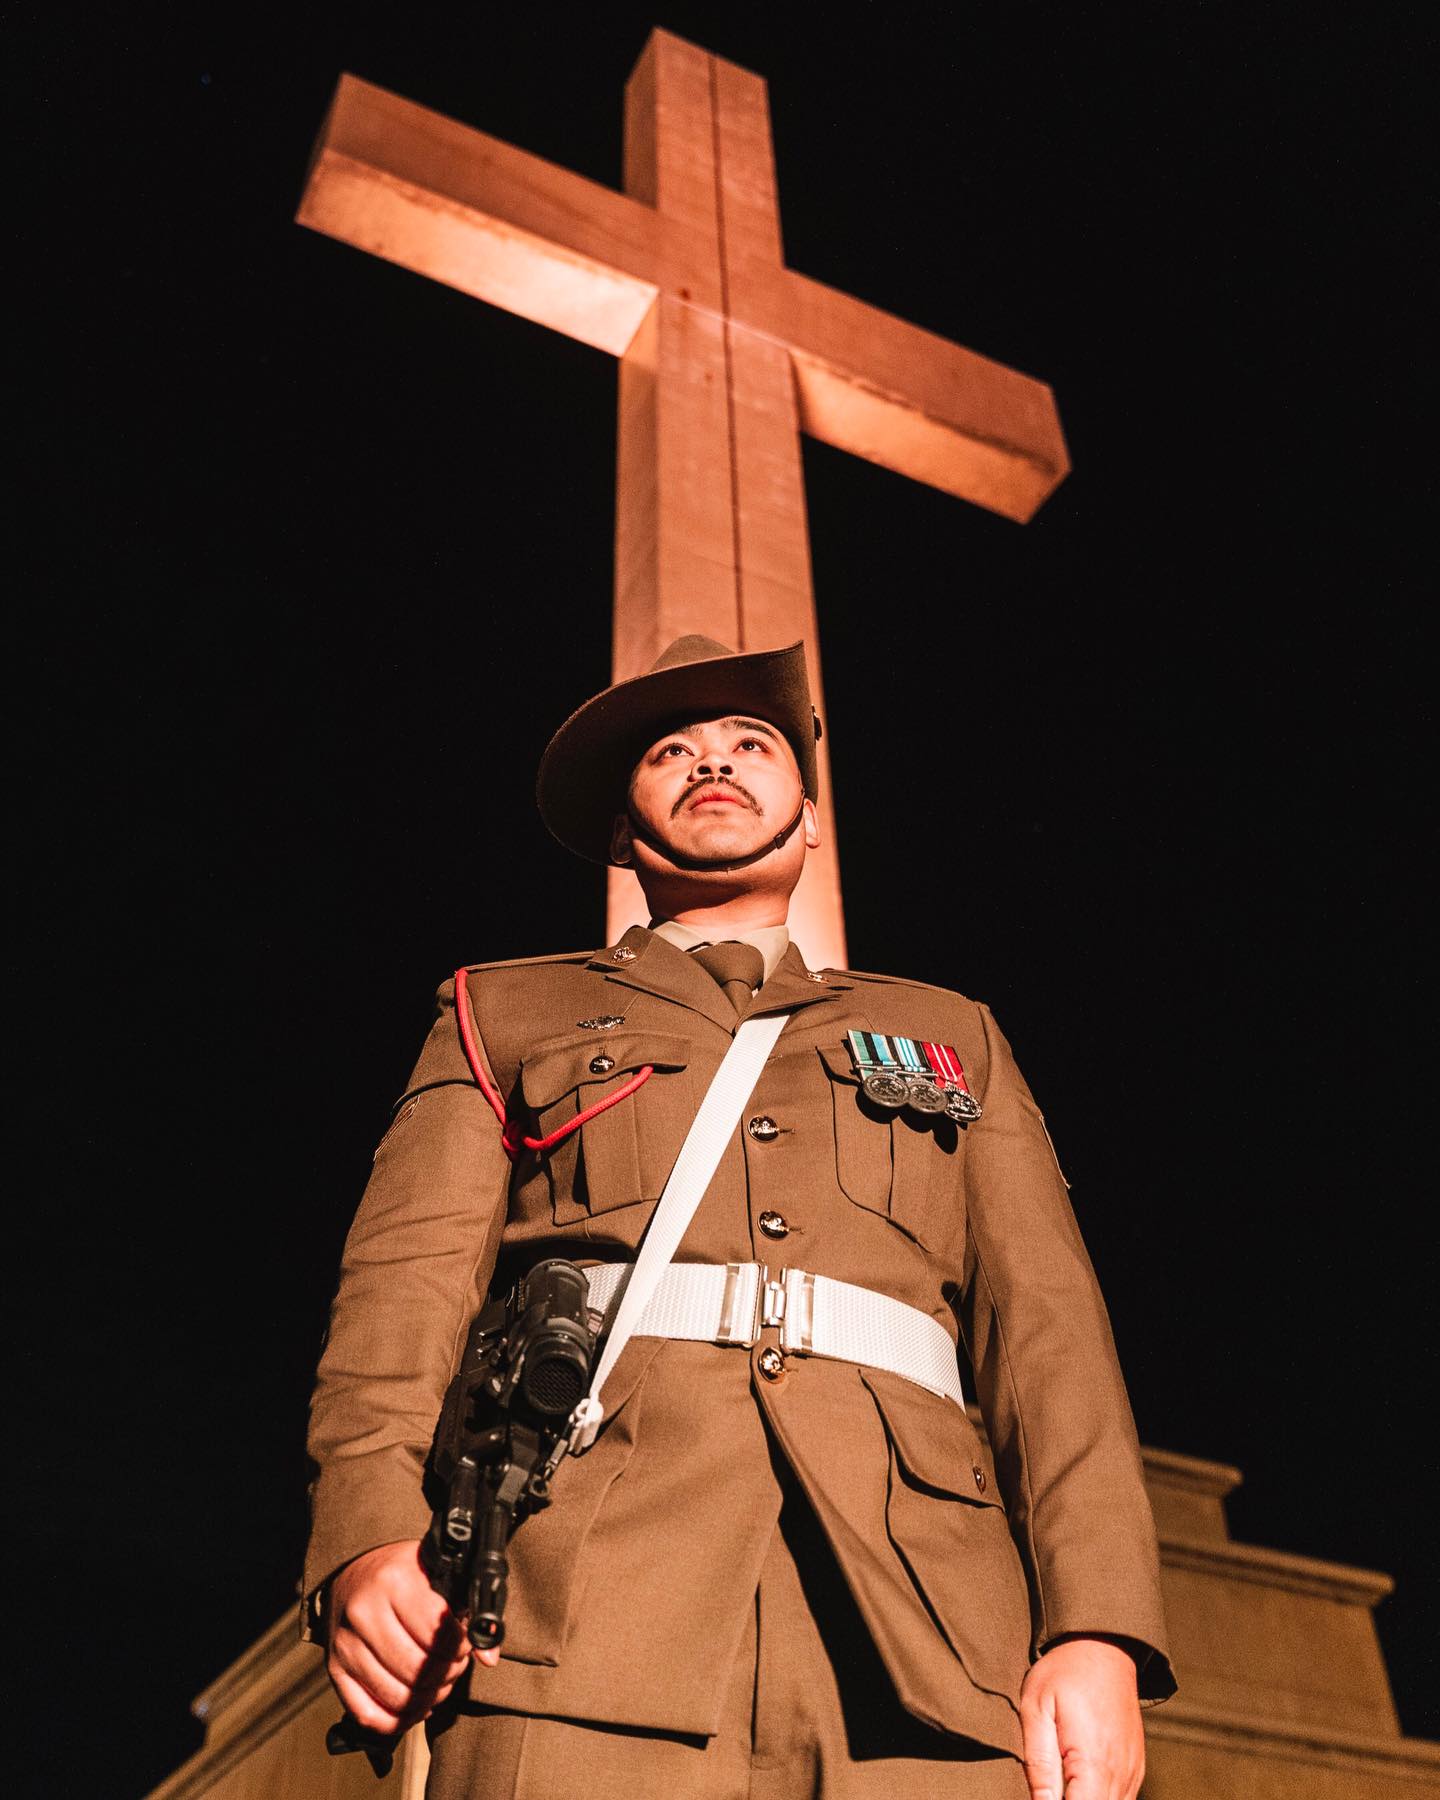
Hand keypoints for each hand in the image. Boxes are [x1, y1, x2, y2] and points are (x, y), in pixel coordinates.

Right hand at [324, 1539, 497, 1736]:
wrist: (355, 1571)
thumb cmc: (404, 1574)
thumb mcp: (437, 1576)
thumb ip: (467, 1612)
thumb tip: (490, 1656)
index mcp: (394, 1581)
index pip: (437, 1634)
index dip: (460, 1648)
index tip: (465, 1645)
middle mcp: (364, 1612)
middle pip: (418, 1670)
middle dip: (446, 1675)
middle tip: (453, 1666)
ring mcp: (345, 1644)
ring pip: (397, 1697)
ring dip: (427, 1700)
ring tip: (437, 1683)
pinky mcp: (335, 1670)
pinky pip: (368, 1715)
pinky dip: (397, 1720)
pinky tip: (414, 1706)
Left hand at [1019, 1636, 1143, 1799]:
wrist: (1104, 1645)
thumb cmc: (1064, 1673)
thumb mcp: (1036, 1709)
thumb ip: (1038, 1764)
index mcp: (1094, 1763)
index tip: (1045, 1794)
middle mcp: (1120, 1774)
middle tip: (1051, 1783)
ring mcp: (1132, 1772)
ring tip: (1062, 1780)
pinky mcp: (1135, 1767)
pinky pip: (1121, 1799)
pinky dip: (1100, 1797)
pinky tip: (1078, 1781)